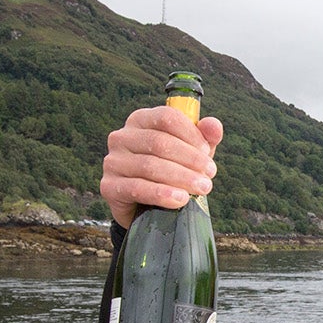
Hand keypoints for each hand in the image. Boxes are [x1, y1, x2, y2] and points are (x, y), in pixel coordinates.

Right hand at [100, 105, 223, 228]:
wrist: (147, 205)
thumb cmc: (172, 170)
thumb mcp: (191, 152)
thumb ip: (204, 137)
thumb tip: (213, 126)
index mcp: (141, 120)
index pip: (166, 117)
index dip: (190, 134)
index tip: (207, 152)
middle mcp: (122, 137)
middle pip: (159, 142)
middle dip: (190, 160)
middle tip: (209, 175)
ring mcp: (113, 161)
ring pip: (150, 166)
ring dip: (181, 178)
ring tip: (202, 188)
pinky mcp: (109, 186)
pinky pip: (137, 188)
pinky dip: (162, 194)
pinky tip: (180, 200)